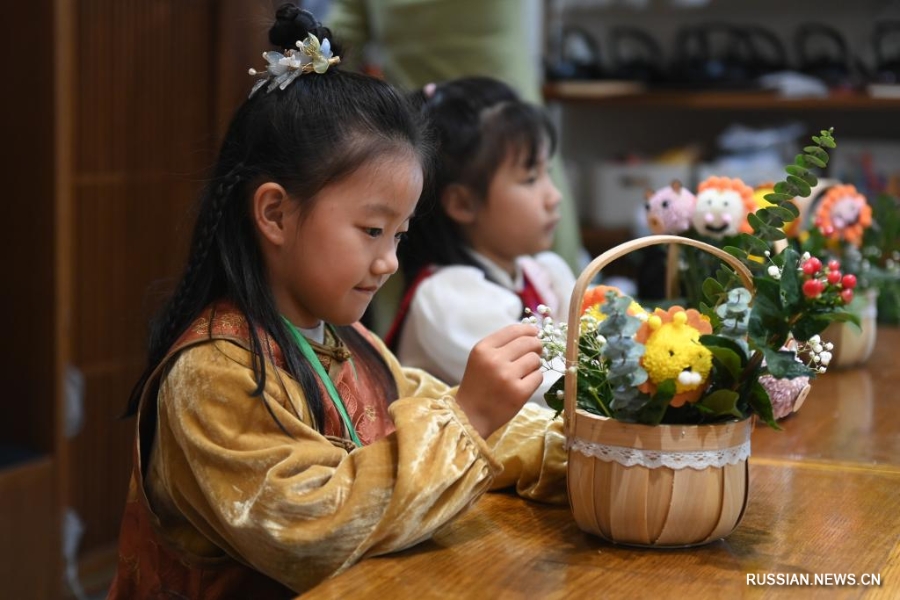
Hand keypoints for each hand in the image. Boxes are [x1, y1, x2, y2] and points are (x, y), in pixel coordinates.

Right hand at [455, 323, 542, 437]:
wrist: (470, 415)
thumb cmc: (478, 385)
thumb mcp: (480, 359)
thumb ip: (501, 345)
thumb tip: (531, 334)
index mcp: (483, 349)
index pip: (513, 330)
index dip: (528, 330)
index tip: (534, 332)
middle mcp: (494, 360)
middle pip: (528, 343)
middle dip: (536, 346)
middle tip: (536, 352)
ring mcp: (507, 377)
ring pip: (535, 359)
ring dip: (534, 365)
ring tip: (524, 372)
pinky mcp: (519, 393)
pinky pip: (538, 377)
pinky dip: (535, 379)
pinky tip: (524, 384)